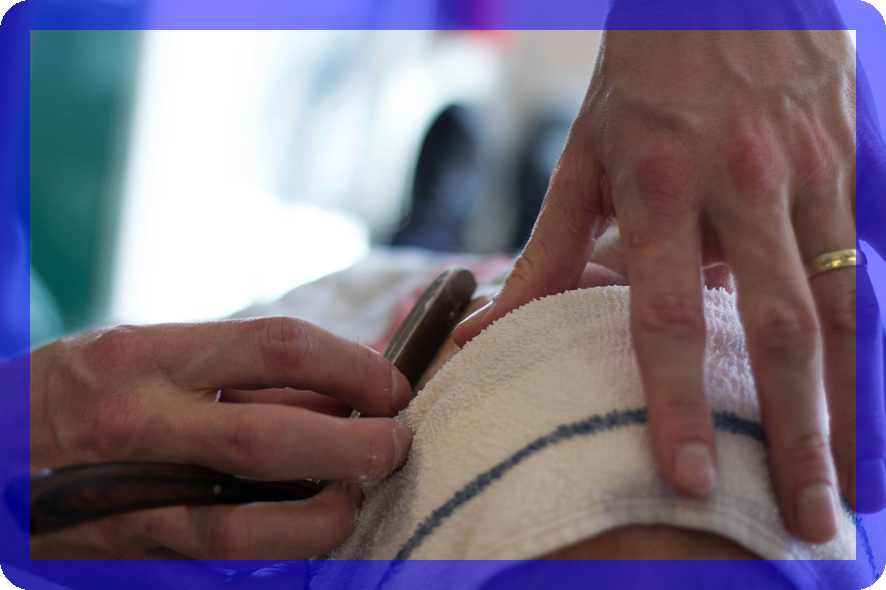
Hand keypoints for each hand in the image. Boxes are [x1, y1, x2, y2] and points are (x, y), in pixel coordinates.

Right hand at [29, 318, 413, 559]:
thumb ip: (241, 374)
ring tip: (356, 493)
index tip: (388, 383)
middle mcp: (140, 424)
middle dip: (357, 443)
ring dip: (327, 514)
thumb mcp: (149, 353)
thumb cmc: (77, 390)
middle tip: (395, 442)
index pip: (279, 347)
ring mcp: (134, 498)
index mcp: (148, 357)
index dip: (352, 365)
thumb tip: (340, 390)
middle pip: (274, 437)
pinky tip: (310, 526)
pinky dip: (282, 547)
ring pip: (250, 526)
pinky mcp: (134, 551)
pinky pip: (224, 560)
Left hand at [454, 30, 884, 542]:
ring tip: (851, 486)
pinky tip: (866, 402)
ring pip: (844, 307)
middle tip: (803, 518)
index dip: (678, 399)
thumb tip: (491, 332)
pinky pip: (866, 265)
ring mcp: (808, 172)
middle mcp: (741, 184)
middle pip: (780, 327)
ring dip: (850, 404)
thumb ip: (547, 251)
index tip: (689, 473)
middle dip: (796, 433)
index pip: (668, 313)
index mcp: (657, 184)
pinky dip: (870, 342)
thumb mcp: (583, 155)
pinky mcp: (850, 162)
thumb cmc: (643, 73)